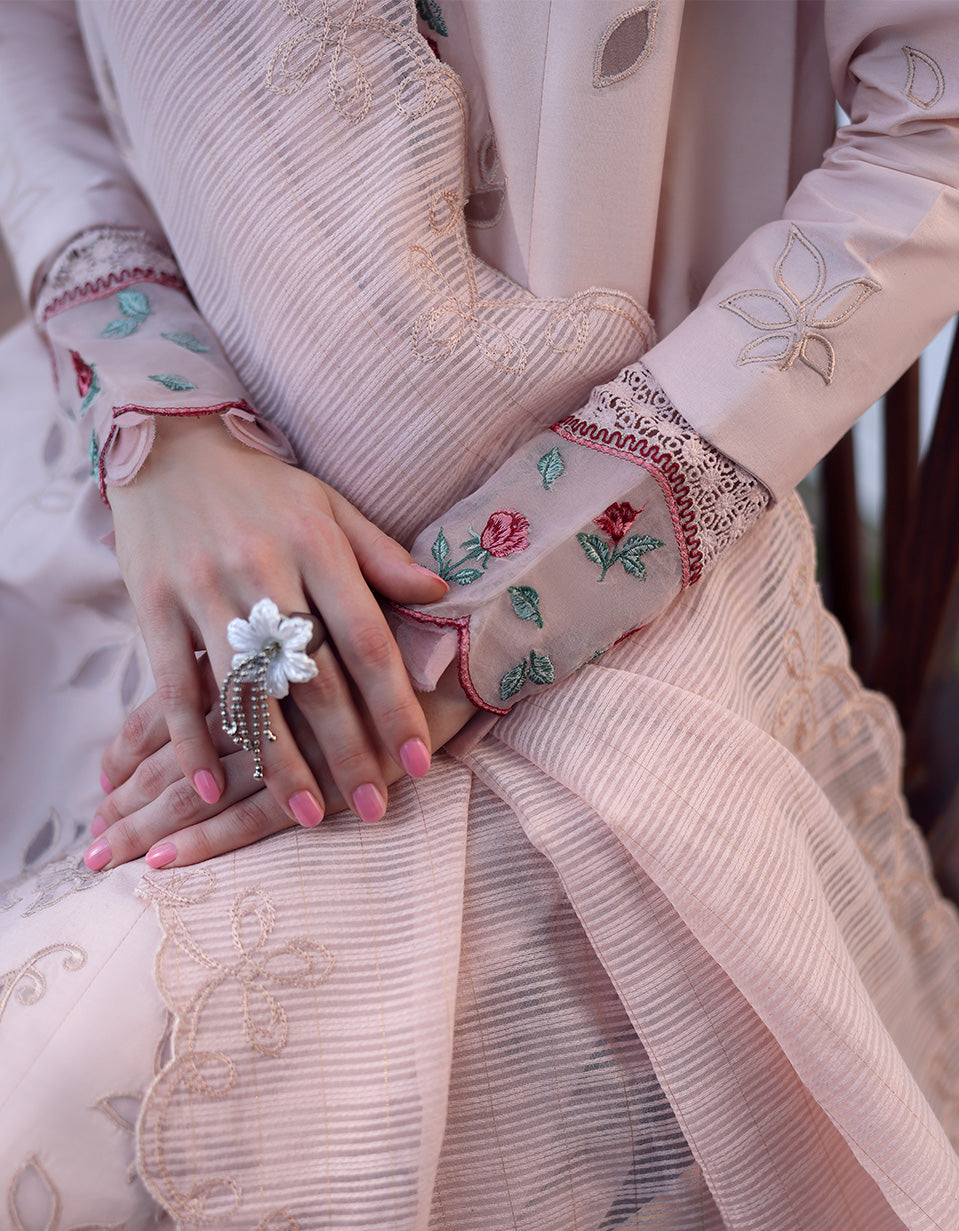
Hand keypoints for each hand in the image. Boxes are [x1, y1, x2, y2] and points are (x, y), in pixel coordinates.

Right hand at [101, 414, 448, 859]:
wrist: (169, 444)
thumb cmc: (263, 487)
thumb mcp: (330, 506)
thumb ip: (382, 555)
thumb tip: (441, 593)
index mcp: (316, 545)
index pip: (367, 639)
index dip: (396, 704)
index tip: (420, 760)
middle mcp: (263, 569)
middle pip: (313, 677)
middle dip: (347, 750)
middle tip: (373, 806)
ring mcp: (203, 589)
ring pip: (247, 691)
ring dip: (278, 762)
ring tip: (310, 814)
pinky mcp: (151, 603)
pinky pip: (173, 685)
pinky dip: (190, 742)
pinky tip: (213, 790)